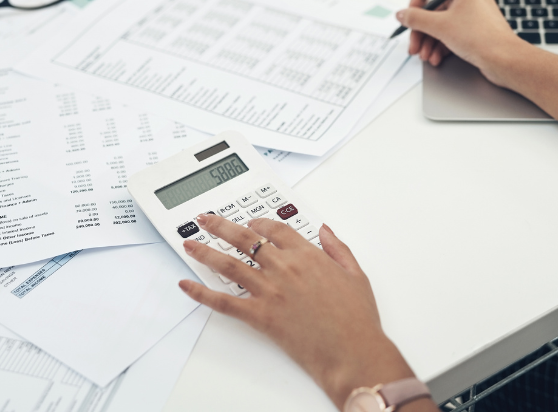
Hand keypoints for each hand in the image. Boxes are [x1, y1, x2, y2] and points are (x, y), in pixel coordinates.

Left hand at [179, 214, 415, 409]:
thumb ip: (337, 248)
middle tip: (205, 220)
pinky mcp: (260, 315)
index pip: (275, 230)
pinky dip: (202, 294)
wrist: (352, 350)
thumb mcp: (355, 273)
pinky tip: (188, 287)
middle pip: (245, 238)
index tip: (250, 222)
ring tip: (189, 244)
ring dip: (205, 251)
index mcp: (308, 255)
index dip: (259, 223)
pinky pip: (224, 302)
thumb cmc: (356, 317)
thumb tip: (324, 230)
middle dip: (221, 226)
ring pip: (229, 264)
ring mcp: (270, 290)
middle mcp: (285, 267)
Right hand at [397, 0, 519, 82]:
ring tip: (425, 55)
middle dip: (421, 29)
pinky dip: (441, 45)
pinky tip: (436, 58)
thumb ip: (416, 19)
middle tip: (414, 44)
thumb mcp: (441, 27)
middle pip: (434, 8)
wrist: (505, 60)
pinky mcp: (475, 31)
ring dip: (429, 41)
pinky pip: (452, 34)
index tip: (411, 14)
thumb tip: (402, 14)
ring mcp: (473, 15)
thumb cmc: (483, 39)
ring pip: (442, 24)